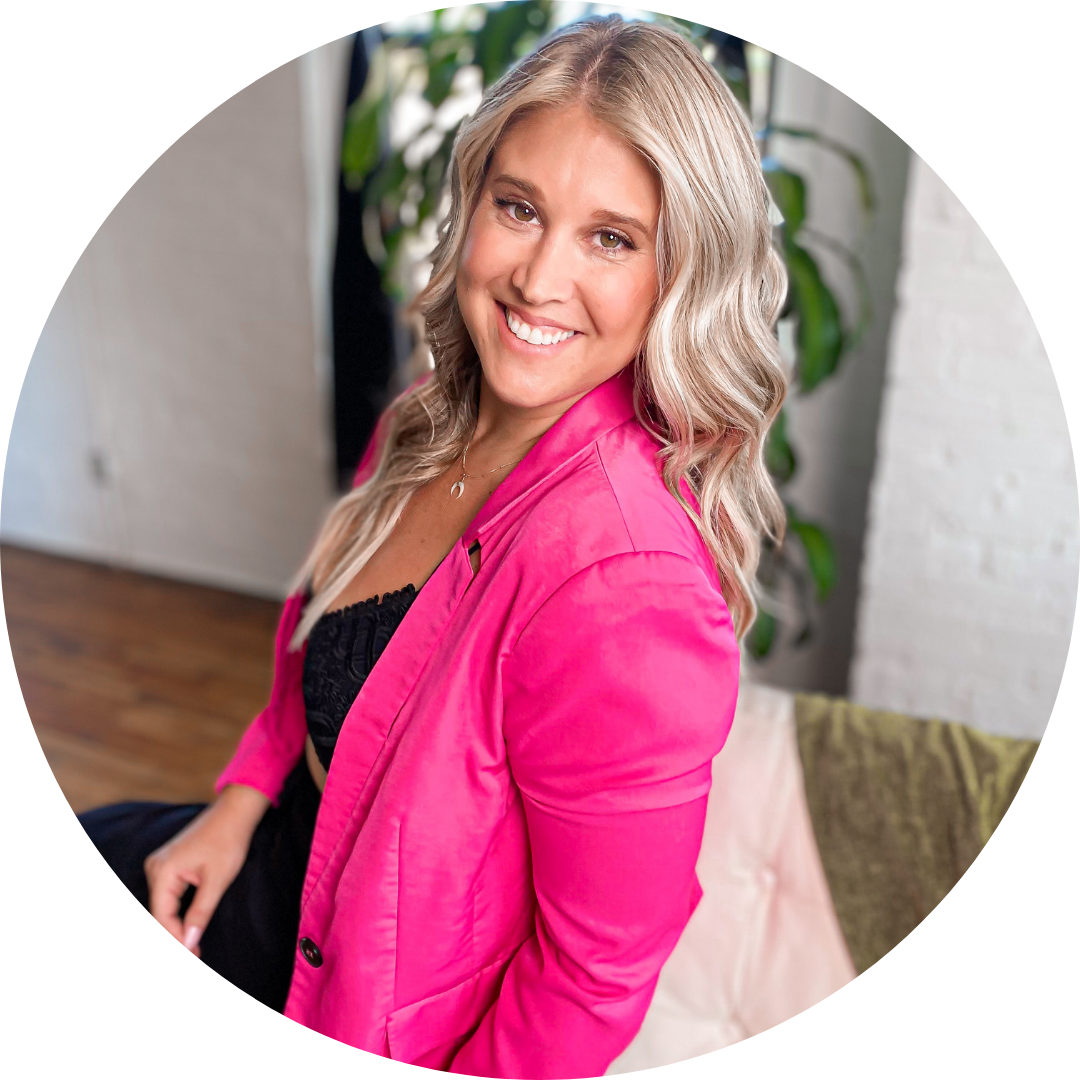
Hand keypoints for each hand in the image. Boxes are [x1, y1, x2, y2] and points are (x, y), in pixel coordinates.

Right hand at [143, 784, 269, 956]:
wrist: (235, 813)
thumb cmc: (228, 841)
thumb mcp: (217, 881)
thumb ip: (200, 914)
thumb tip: (188, 943)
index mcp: (163, 871)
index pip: (162, 917)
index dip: (175, 939)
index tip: (191, 955)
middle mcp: (155, 868)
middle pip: (159, 914)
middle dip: (175, 936)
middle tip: (195, 955)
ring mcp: (160, 866)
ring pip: (163, 907)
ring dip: (175, 928)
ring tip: (192, 948)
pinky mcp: (169, 865)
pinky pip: (168, 896)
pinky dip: (177, 914)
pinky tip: (186, 928)